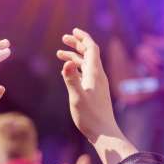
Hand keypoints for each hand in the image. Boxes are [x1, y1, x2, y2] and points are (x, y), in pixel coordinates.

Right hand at [57, 28, 136, 163]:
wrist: (104, 132)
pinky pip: (85, 74)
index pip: (91, 49)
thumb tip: (66, 63)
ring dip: (74, 57)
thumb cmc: (90, 117)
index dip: (83, 38)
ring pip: (86, 64)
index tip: (73, 31)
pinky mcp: (95, 91)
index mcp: (95, 74)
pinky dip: (76, 68)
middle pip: (89, 54)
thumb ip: (71, 79)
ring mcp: (97, 84)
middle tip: (64, 38)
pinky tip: (67, 72)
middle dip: (77, 44)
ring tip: (59, 54)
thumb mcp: (77, 97)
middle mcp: (98, 76)